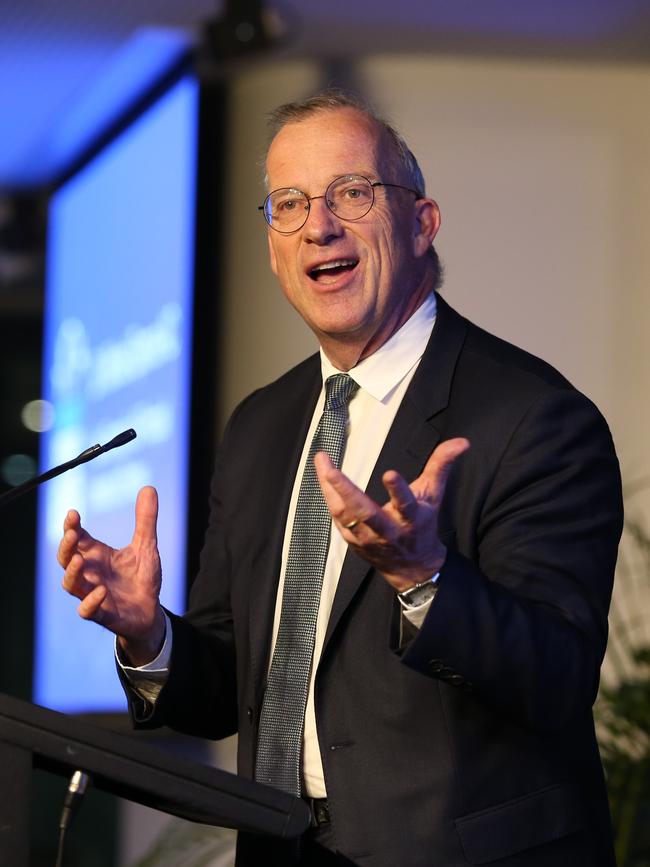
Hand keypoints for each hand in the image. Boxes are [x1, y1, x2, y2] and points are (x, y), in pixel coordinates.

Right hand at [57, 485, 164, 664]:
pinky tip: (101, 591)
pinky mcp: (102, 614)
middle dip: (66, 546)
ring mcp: (93, 594)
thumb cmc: (141, 578)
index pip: (76, 539)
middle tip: (72, 533)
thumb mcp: (146, 546)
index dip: (71, 526)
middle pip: (66, 560)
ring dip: (72, 573)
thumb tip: (149, 487)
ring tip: (80, 560)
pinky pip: (87, 610)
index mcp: (96, 556)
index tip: (73, 513)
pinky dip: (91, 601)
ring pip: (70, 584)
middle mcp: (90, 574)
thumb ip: (145, 520)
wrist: (150, 611)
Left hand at [314, 438, 469, 591]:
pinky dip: (328, 496)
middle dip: (345, 490)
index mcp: (410, 519)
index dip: (398, 490)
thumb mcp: (434, 495)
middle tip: (330, 469)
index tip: (389, 473)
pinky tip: (323, 477)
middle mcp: (387, 530)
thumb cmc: (422, 525)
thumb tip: (462, 442)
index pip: (405, 504)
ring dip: (330, 489)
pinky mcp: (352, 541)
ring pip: (344, 514)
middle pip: (363, 512)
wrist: (412, 568)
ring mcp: (366, 538)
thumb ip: (442, 466)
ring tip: (322, 462)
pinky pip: (337, 517)